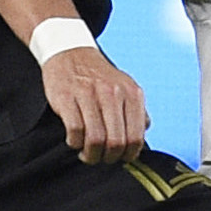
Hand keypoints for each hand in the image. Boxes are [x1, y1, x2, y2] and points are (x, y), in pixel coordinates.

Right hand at [41, 46, 148, 164]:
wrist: (71, 52)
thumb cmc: (98, 76)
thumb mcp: (125, 87)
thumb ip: (137, 111)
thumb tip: (143, 134)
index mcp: (132, 93)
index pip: (136, 137)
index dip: (128, 155)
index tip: (121, 158)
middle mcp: (113, 93)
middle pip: (115, 142)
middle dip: (108, 158)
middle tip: (102, 158)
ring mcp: (89, 94)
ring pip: (95, 140)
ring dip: (91, 154)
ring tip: (87, 152)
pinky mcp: (67, 97)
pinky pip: (75, 131)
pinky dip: (74, 142)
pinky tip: (74, 140)